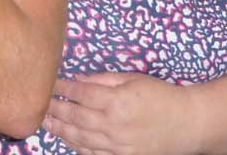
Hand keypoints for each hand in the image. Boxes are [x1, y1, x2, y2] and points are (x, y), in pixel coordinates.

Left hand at [45, 73, 192, 154]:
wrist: (187, 123)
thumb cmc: (161, 96)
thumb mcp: (133, 79)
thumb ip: (102, 80)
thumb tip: (77, 80)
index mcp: (116, 100)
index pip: (80, 94)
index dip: (61, 88)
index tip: (49, 83)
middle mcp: (113, 124)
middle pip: (74, 117)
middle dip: (54, 110)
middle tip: (38, 104)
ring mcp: (117, 145)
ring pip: (79, 138)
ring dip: (60, 129)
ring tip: (45, 122)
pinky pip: (93, 154)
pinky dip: (77, 146)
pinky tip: (66, 139)